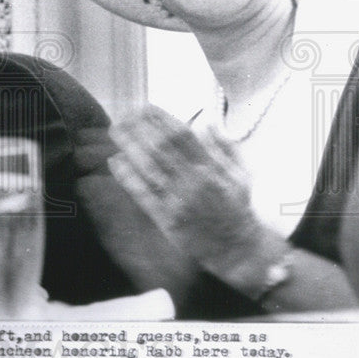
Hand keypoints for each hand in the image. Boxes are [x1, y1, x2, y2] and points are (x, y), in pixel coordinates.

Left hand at [108, 106, 284, 284]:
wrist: (239, 250)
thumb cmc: (239, 210)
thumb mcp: (242, 174)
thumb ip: (225, 147)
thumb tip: (207, 122)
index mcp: (211, 168)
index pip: (183, 135)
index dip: (162, 118)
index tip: (147, 107)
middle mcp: (194, 181)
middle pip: (161, 147)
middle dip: (140, 127)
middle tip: (125, 114)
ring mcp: (179, 200)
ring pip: (149, 167)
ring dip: (130, 146)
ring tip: (116, 130)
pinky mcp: (167, 219)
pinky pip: (143, 194)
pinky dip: (128, 176)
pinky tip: (116, 161)